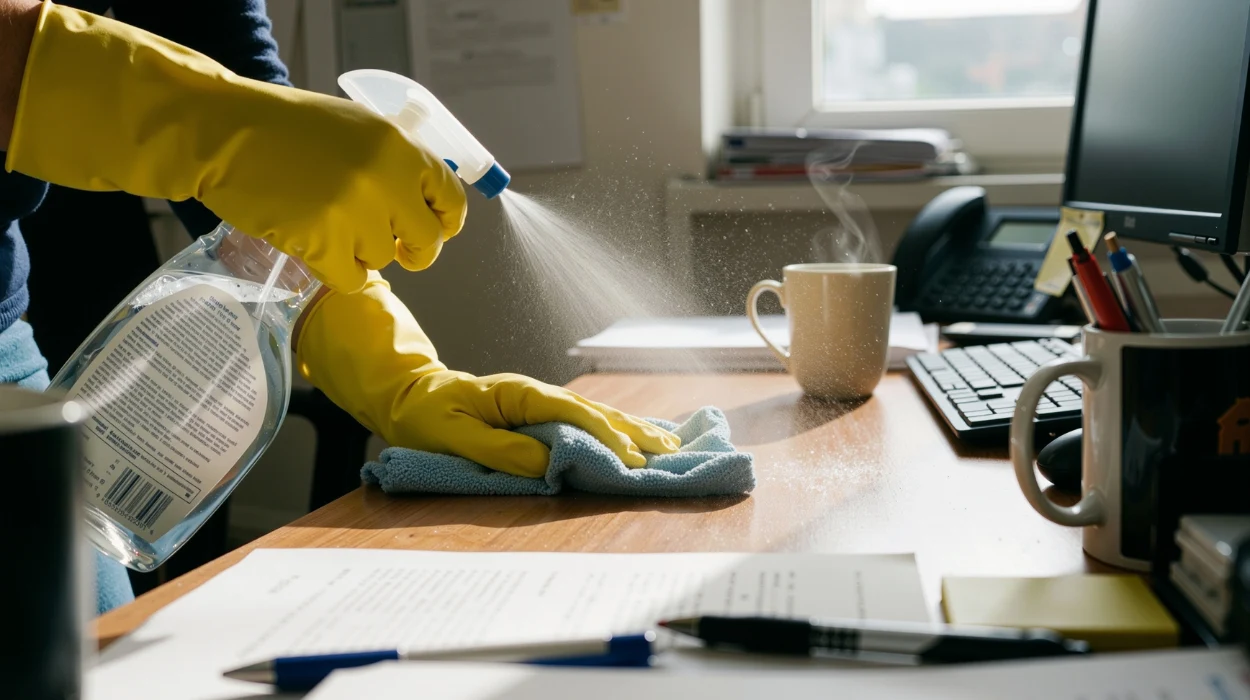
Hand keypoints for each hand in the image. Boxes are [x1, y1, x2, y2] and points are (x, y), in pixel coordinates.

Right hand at [5, 3, 465, 292]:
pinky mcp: (325, 243)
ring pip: (383, 259)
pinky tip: (316, 246)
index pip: (450, 198)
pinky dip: (336, 270)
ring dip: (360, 251)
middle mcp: (386, 180)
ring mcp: (356, 214)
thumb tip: (422, 201)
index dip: (445, 220)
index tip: (434, 229)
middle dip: (414, 251)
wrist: (222, 131)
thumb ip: (393, 162)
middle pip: (427, 240)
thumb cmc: (283, 127)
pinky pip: (352, 278)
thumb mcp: (355, 128)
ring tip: (328, 225)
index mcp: (399, 147)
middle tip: (397, 250)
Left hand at [295, 273, 680, 477]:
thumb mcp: (453, 436)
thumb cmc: (426, 416)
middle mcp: (535, 394)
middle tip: (668, 451)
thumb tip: (545, 464)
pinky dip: (614, 428)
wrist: (409, 396)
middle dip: (632, 431)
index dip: (603, 433)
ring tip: (669, 443)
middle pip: (594, 411)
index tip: (630, 456)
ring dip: (631, 429)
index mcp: (518, 393)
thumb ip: (498, 450)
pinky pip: (583, 420)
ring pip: (594, 414)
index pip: (571, 411)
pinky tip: (637, 434)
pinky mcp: (538, 414)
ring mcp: (539, 402)